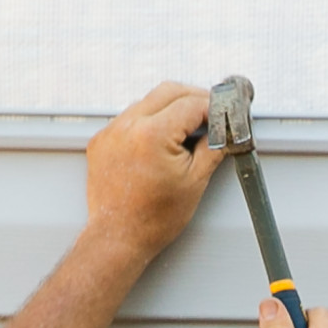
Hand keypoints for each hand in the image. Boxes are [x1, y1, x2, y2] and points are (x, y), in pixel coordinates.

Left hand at [84, 81, 221, 260]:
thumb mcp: (196, 180)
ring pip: (148, 101)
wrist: (119, 236)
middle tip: (210, 113)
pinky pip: (130, 118)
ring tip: (186, 130)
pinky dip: (149, 121)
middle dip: (193, 97)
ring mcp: (111, 131)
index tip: (224, 112)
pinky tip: (161, 140)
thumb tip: (225, 129)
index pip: (191, 103)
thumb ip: (213, 147)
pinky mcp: (102, 139)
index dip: (213, 106)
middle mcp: (128, 126)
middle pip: (168, 91)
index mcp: (153, 134)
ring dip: (170, 108)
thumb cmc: (154, 218)